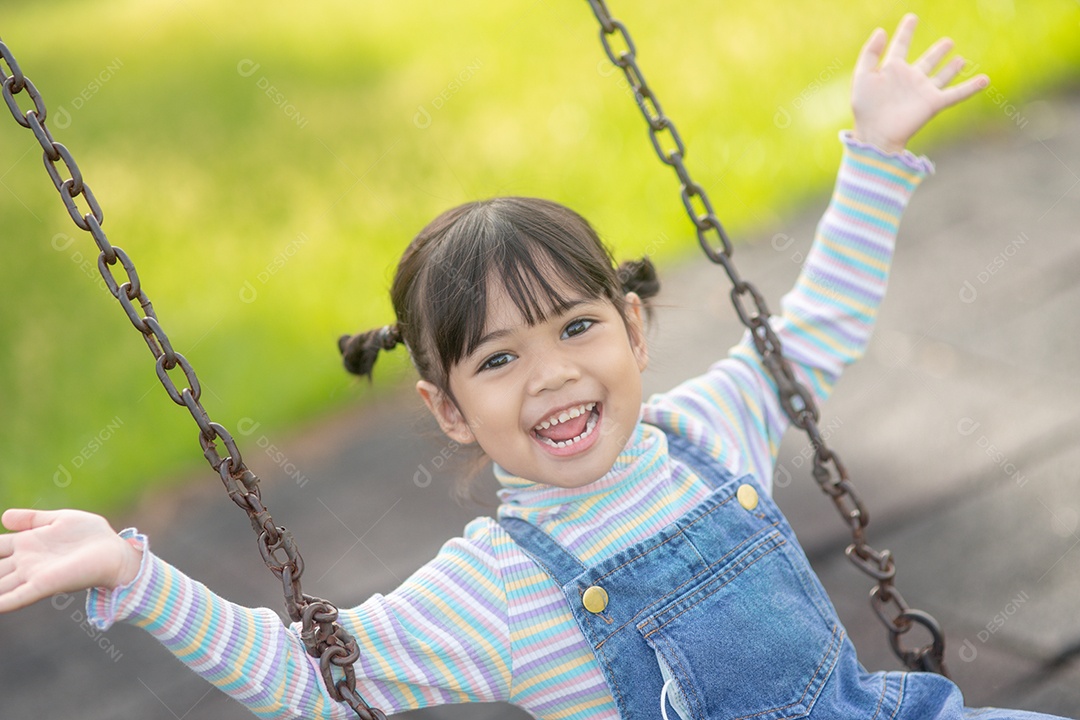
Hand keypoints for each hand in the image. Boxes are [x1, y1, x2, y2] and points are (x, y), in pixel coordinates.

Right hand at [0, 508, 142, 612]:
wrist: (115, 551)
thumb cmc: (91, 535)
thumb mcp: (59, 519)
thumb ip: (32, 519)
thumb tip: (4, 516)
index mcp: (26, 544)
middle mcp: (24, 562)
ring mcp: (31, 574)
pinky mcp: (43, 585)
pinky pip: (15, 597)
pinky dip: (1, 602)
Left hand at [851, 14, 988, 152]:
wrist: (876, 133)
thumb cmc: (865, 108)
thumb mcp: (862, 76)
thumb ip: (870, 53)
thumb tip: (881, 31)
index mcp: (892, 70)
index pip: (901, 46)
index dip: (906, 31)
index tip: (912, 17)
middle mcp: (910, 78)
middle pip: (927, 61)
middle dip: (937, 52)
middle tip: (948, 42)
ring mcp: (923, 90)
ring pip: (941, 76)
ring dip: (951, 68)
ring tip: (960, 59)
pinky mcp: (933, 103)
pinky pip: (957, 94)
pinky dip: (971, 87)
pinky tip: (985, 80)